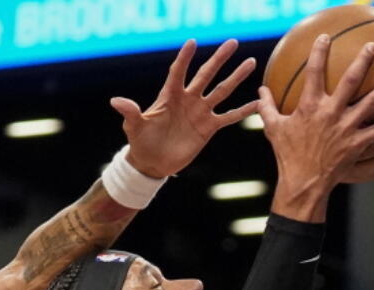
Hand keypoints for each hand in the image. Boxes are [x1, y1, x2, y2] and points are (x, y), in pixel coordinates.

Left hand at [114, 39, 258, 178]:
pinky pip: (229, 117)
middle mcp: (188, 99)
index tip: (192, 42)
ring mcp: (200, 112)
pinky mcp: (209, 127)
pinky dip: (243, 111)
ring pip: (222, 91)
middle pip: (206, 75)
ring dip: (236, 78)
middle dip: (219, 59)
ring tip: (251, 62)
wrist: (153, 163)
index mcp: (170, 96)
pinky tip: (257, 102)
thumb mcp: (134, 127)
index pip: (178, 72)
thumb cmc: (141, 142)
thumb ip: (130, 113)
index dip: (184, 58)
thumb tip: (115, 101)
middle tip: (233, 42)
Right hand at [258, 35, 373, 221]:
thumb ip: (268, 107)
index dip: (319, 52)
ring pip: (371, 102)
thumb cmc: (287, 156)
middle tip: (373, 48)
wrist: (303, 183)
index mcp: (310, 106)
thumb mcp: (273, 129)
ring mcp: (346, 127)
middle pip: (350, 80)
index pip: (314, 72)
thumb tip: (261, 91)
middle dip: (363, 61)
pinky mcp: (357, 143)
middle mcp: (330, 112)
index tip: (325, 38)